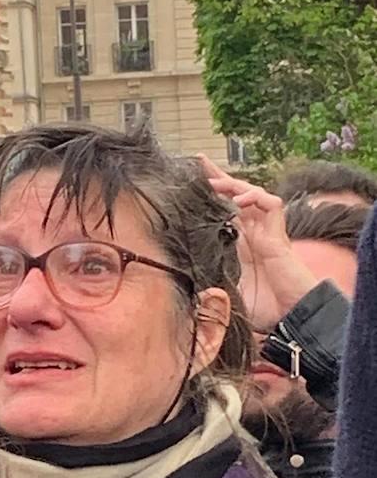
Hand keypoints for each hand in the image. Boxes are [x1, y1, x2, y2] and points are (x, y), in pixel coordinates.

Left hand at [197, 155, 318, 329]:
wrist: (292, 315)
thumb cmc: (266, 308)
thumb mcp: (228, 293)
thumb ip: (210, 285)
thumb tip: (185, 283)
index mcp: (241, 245)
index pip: (223, 212)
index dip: (210, 197)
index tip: (189, 184)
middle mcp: (254, 234)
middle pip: (236, 196)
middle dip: (218, 178)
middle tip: (198, 162)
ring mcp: (267, 232)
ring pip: (251, 195)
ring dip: (232, 185)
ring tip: (212, 181)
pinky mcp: (279, 234)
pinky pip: (270, 204)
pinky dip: (255, 197)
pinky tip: (239, 200)